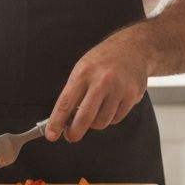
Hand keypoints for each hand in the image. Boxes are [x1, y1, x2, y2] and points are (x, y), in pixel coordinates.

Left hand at [45, 27, 149, 142]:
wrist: (133, 48)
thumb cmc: (104, 59)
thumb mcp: (83, 68)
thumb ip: (74, 92)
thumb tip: (64, 118)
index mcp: (83, 72)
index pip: (66, 102)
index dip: (56, 122)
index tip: (51, 134)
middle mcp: (101, 81)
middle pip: (84, 117)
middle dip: (74, 132)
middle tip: (71, 136)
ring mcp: (118, 89)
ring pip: (101, 122)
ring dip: (95, 122)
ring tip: (96, 110)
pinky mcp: (131, 96)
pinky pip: (115, 119)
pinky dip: (110, 117)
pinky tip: (110, 104)